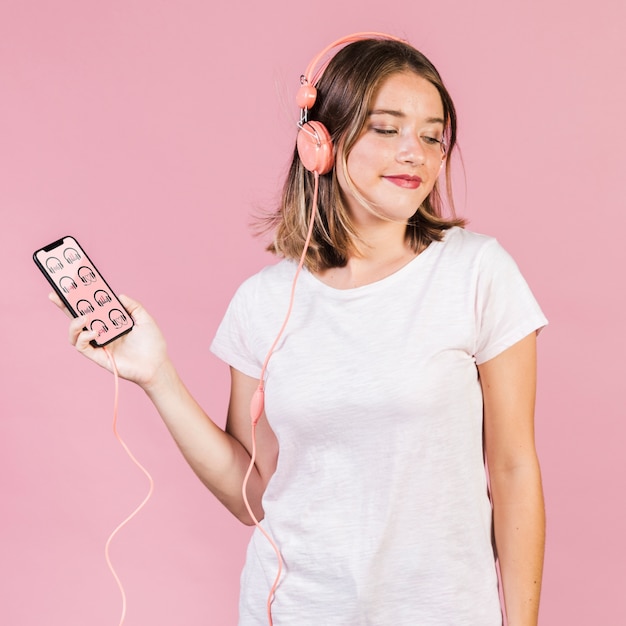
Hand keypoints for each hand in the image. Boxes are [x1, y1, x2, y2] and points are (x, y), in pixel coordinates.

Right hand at [49, 292, 169, 388]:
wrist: (157, 365)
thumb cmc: (152, 344)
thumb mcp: (144, 319)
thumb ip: (133, 306)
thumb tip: (118, 295)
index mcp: (110, 323)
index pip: (91, 308)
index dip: (79, 298)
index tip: (71, 285)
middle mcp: (101, 333)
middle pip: (77, 318)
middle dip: (64, 306)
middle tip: (55, 294)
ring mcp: (98, 345)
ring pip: (74, 334)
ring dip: (74, 323)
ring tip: (84, 316)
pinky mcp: (98, 357)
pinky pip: (82, 347)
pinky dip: (83, 337)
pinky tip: (94, 332)